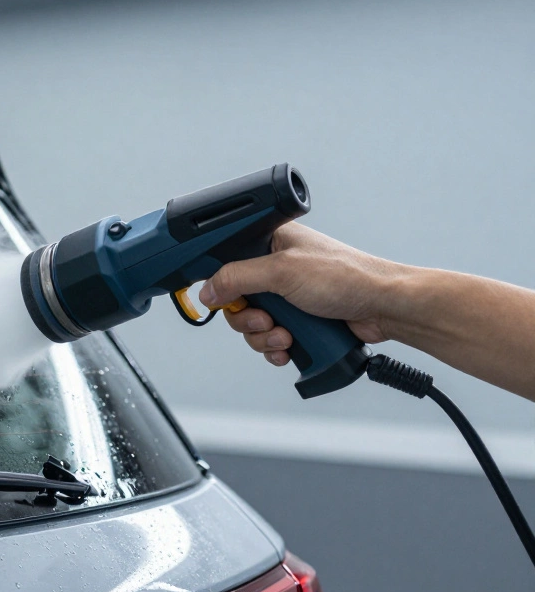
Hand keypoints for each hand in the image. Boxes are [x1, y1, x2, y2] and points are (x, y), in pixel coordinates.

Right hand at [197, 223, 407, 366]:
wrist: (385, 308)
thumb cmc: (346, 276)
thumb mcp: (281, 271)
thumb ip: (237, 278)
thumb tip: (206, 291)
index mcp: (270, 243)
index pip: (227, 262)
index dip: (221, 283)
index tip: (222, 299)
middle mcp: (277, 269)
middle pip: (236, 300)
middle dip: (248, 319)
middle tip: (266, 320)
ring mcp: (288, 297)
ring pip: (252, 324)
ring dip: (264, 337)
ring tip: (286, 336)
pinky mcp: (298, 320)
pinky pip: (270, 339)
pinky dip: (276, 348)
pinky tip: (290, 347)